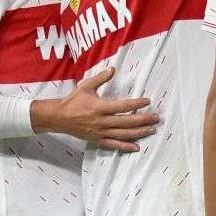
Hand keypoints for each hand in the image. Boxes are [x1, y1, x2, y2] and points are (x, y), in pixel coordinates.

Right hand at [32, 66, 157, 150]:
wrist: (59, 117)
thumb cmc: (73, 100)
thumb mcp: (86, 86)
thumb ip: (101, 78)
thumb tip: (113, 68)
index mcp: (100, 107)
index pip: (123, 106)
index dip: (136, 104)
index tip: (147, 101)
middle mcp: (102, 121)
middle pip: (127, 122)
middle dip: (143, 120)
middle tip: (156, 118)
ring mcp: (100, 132)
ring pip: (123, 134)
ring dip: (139, 133)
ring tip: (151, 130)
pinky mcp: (97, 140)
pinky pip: (113, 145)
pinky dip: (125, 146)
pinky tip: (137, 147)